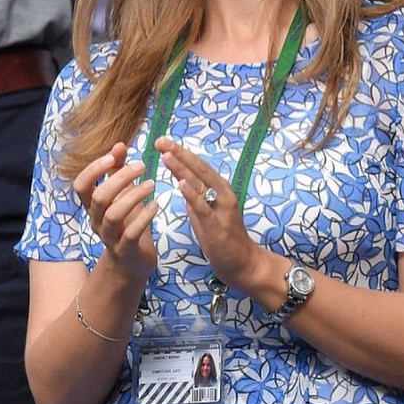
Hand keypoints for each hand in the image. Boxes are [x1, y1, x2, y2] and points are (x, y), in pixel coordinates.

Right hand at [73, 142, 156, 282]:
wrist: (131, 262)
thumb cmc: (127, 222)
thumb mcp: (121, 195)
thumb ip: (118, 171)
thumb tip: (119, 144)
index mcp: (92, 206)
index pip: (80, 186)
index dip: (93, 170)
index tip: (113, 156)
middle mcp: (96, 221)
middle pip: (99, 197)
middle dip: (120, 178)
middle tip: (142, 166)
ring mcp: (109, 237)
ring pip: (114, 214)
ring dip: (134, 196)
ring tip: (152, 184)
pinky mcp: (125, 250)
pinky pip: (131, 233)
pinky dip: (144, 217)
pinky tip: (156, 205)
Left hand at [155, 136, 263, 291]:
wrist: (242, 263)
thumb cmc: (223, 237)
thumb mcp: (204, 213)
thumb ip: (195, 197)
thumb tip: (181, 181)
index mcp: (218, 189)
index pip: (197, 166)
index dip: (180, 153)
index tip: (162, 142)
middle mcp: (222, 193)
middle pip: (198, 169)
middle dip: (179, 154)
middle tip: (160, 140)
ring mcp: (221, 208)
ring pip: (200, 183)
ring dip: (182, 168)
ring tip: (167, 155)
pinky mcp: (217, 225)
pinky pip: (203, 207)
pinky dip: (192, 194)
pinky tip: (181, 183)